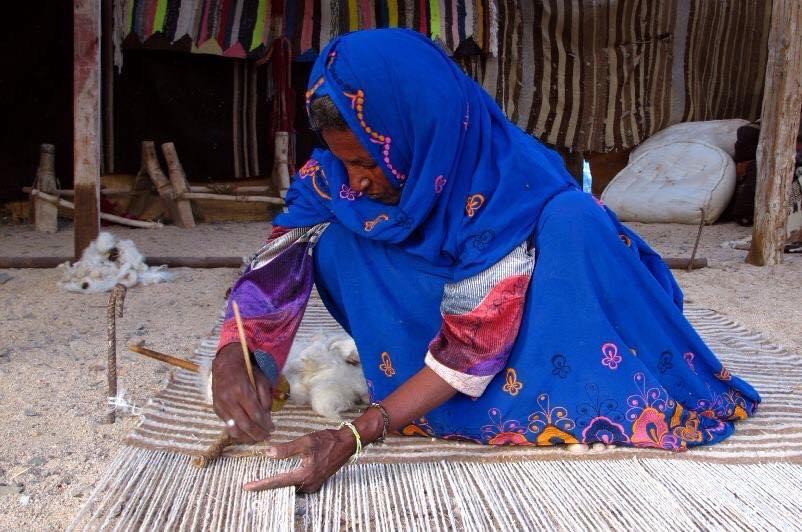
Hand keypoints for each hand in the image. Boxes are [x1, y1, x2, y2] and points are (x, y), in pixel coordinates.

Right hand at [212, 343, 274, 442]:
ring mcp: (221, 406)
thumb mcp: (261, 380)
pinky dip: (237, 432)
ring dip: (246, 438)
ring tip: (256, 440)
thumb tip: (267, 417)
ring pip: (234, 429)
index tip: (272, 429)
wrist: (225, 365)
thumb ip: (266, 398)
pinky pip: (227, 425)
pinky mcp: (216, 409)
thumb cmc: (247, 371)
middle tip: (266, 437)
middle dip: (258, 434)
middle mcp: (230, 400)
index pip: (256, 414)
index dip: (265, 424)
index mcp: (242, 391)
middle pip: (245, 425)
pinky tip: (245, 434)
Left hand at [242, 428, 356, 492]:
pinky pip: (298, 486)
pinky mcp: (317, 482)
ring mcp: (314, 484)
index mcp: (304, 474)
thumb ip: (286, 449)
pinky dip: (288, 483)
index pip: (278, 482)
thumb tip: (268, 453)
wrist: (346, 443)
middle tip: (252, 485)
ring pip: (291, 488)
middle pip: (283, 488)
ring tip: (264, 481)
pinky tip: (282, 478)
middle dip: (268, 487)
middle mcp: (309, 483)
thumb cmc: (327, 440)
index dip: (261, 484)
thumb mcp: (305, 442)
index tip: (247, 487)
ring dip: (278, 485)